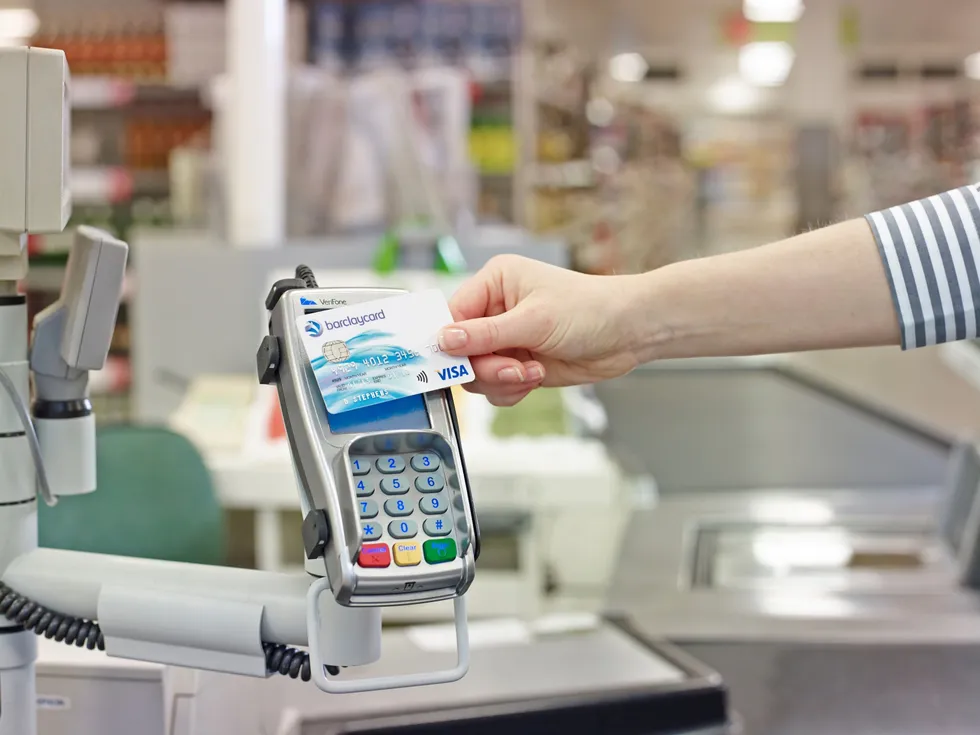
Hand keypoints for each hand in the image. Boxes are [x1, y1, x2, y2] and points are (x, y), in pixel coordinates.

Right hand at [438, 255, 642, 405]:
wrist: (629, 333)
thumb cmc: (590, 309)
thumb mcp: (535, 320)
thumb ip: (486, 334)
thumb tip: (444, 340)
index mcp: (495, 282)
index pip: (452, 315)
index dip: (449, 342)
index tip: (453, 363)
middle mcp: (496, 309)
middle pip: (461, 350)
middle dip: (485, 366)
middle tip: (512, 369)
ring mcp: (507, 339)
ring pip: (477, 373)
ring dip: (501, 380)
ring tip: (530, 373)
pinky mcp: (519, 363)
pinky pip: (496, 386)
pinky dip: (510, 389)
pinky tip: (535, 378)